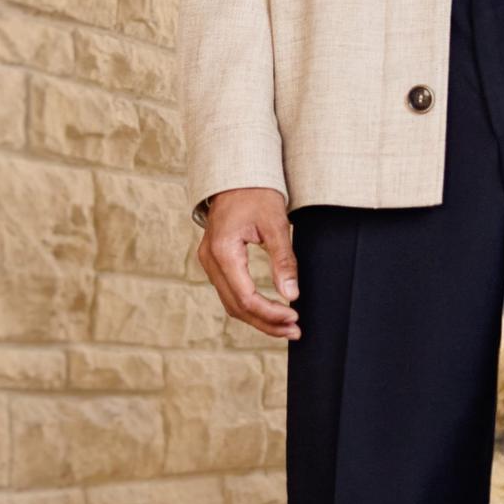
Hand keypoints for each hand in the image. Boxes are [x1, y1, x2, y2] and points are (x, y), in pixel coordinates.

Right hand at [196, 187, 300, 339]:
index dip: (270, 313)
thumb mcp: (276, 223)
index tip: (295, 317)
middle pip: (236, 307)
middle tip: (295, 330)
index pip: (246, 298)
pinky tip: (269, 309)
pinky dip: (249, 305)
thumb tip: (292, 295)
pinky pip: (230, 291)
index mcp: (223, 251)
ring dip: (258, 317)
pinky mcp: (215, 260)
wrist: (237, 173)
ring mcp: (209, 261)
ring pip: (231, 303)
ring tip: (286, 325)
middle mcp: (210, 260)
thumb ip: (283, 260)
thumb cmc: (257, 193)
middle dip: (266, 322)